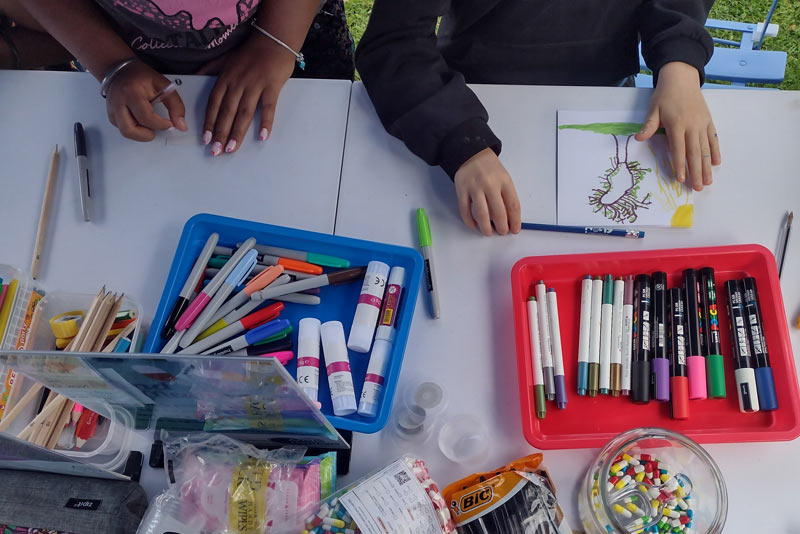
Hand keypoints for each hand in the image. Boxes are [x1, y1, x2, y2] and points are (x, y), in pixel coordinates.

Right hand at [105, 60, 186, 140]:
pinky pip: (123, 129)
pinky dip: (134, 130)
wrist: (120, 70)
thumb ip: (176, 106)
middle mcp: (119, 102)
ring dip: (140, 134)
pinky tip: (141, 122)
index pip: (146, 117)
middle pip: (130, 130)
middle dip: (148, 134)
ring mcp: (112, 109)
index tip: (169, 124)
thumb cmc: (141, 76)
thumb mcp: (164, 86)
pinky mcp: (111, 115)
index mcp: (132, 93)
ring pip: (125, 132)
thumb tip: (181, 125)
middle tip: (157, 127)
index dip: (160, 125)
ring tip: (150, 125)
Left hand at [201, 34, 295, 155]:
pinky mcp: (272, 87)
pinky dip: (266, 122)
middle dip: (220, 133)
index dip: (208, 122)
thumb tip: (195, 76)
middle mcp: (237, 83)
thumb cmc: (250, 51)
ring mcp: (255, 85)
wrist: (273, 39)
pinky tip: (262, 136)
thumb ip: (210, 68)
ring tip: (231, 149)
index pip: (214, 104)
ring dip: (237, 132)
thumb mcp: (225, 58)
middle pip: (227, 112)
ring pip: (244, 113)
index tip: (205, 139)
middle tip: (215, 151)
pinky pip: (268, 107)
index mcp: (225, 78)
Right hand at [454, 148, 521, 235]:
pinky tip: (475, 226)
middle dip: (502, 227)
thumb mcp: (504, 177)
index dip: (515, 221)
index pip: (513, 205)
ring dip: (486, 227)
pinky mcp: (461, 191)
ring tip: (489, 232)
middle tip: (502, 232)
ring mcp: (474, 188)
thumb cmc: (490, 168)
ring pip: (481, 214)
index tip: (515, 230)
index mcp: (504, 181)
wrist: (471, 153)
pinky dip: (470, 222)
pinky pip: (465, 211)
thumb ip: (506, 195)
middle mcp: (490, 184)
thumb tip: (508, 219)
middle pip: (498, 212)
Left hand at [635, 61, 720, 190]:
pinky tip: (716, 163)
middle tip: (698, 188)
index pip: (679, 149)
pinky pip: (713, 139)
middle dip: (696, 172)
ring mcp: (702, 124)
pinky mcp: (708, 121)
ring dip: (706, 166)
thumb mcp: (654, 109)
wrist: (682, 78)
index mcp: (677, 124)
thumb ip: (648, 126)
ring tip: (707, 181)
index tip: (681, 180)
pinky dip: (715, 151)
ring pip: (705, 149)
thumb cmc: (665, 95)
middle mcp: (692, 126)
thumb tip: (638, 138)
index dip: (680, 165)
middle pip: (695, 153)